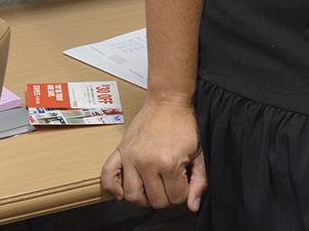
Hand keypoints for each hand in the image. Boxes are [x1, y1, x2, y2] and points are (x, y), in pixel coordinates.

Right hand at [101, 96, 207, 210]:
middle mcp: (146, 164)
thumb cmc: (186, 125)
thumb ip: (200, 180)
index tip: (184, 181)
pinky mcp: (119, 151)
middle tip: (171, 184)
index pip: (176, 198)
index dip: (183, 193)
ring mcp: (130, 158)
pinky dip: (113, 188)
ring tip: (153, 188)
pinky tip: (123, 192)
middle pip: (154, 201)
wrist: (169, 100)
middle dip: (166, 197)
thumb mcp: (200, 152)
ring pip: (132, 196)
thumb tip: (193, 207)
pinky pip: (107, 176)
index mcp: (169, 163)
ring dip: (144, 198)